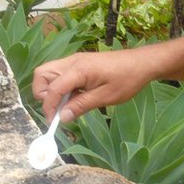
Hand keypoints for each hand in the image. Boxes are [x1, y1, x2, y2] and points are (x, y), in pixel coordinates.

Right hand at [31, 46, 162, 121]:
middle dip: (43, 94)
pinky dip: (61, 86)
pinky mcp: (79, 63)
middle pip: (42, 74)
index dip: (49, 107)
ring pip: (49, 73)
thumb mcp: (105, 97)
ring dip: (52, 90)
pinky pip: (61, 73)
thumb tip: (62, 118)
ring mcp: (75, 60)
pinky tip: (76, 97)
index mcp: (78, 70)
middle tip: (58, 109)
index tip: (54, 123)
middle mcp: (72, 61)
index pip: (52, 89)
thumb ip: (81, 106)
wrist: (142, 63)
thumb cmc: (127, 79)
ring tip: (68, 104)